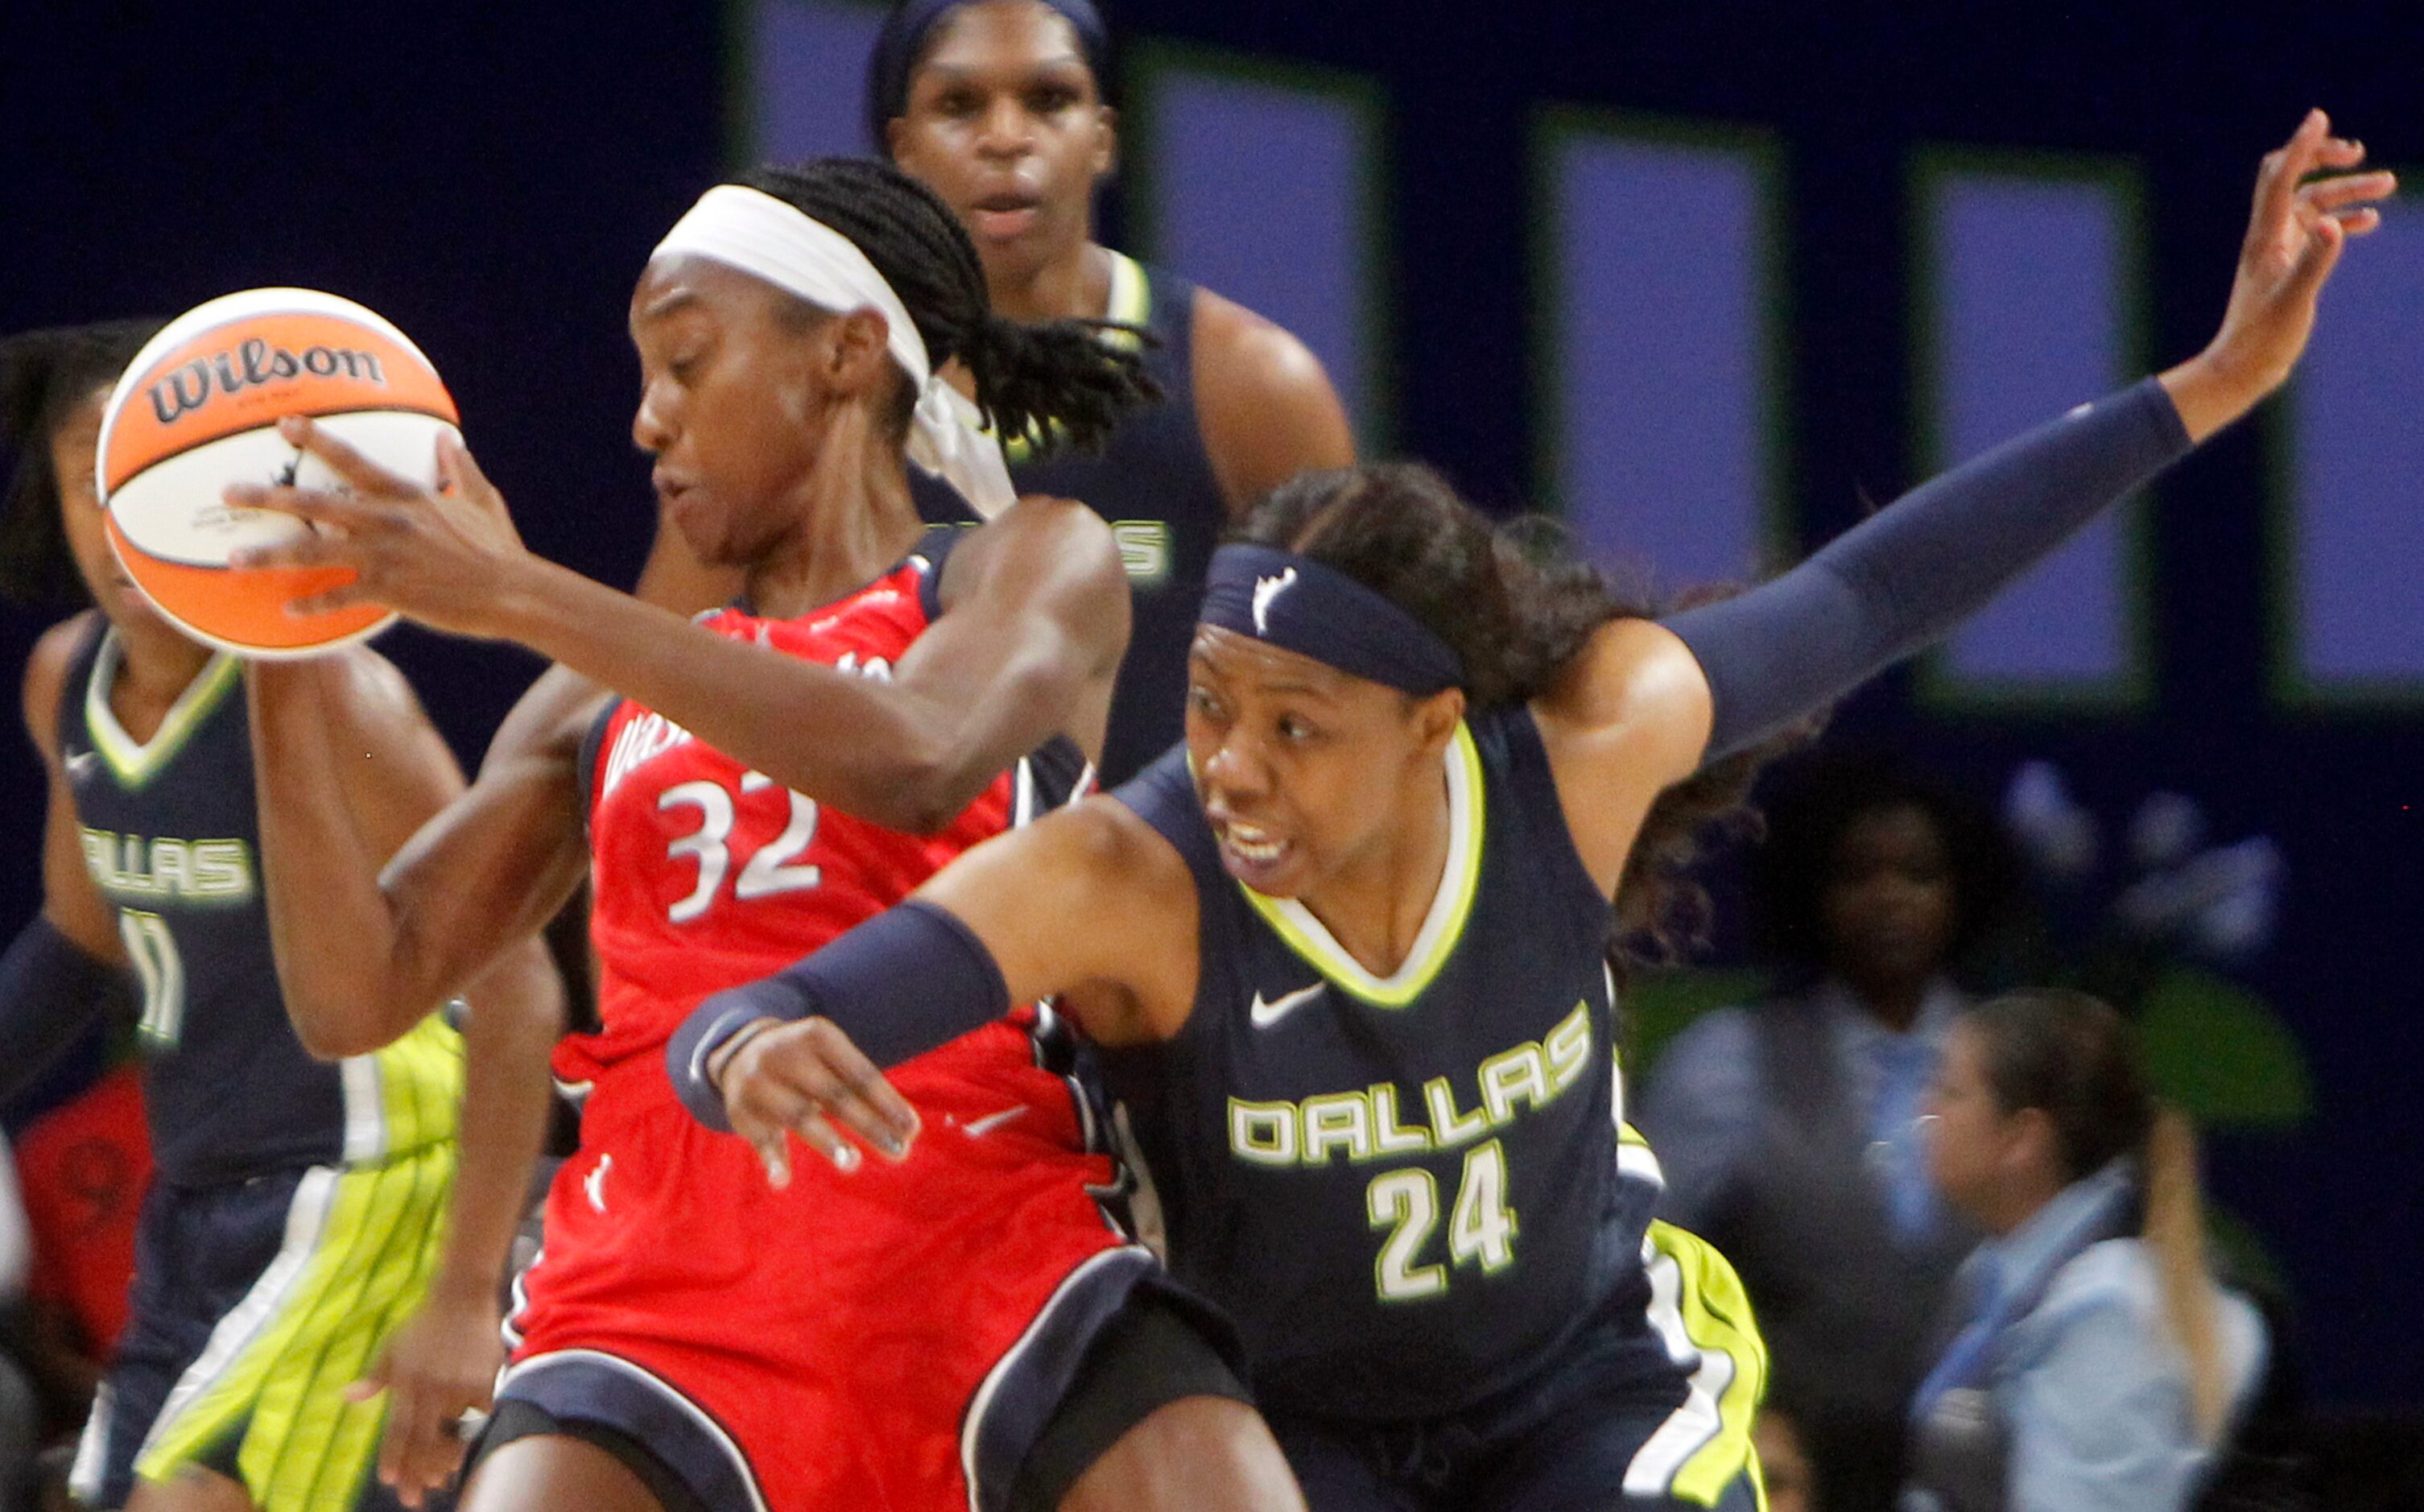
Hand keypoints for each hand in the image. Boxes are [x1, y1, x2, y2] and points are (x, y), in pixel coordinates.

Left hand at [225, 415, 533, 637]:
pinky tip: (287, 611)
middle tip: (229, 491)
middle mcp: (388, 521)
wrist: (513, 591)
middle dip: (269, 497)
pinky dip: (311, 606)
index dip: (317, 440)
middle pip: (316, 504)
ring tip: (235, 558)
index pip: (354, 461)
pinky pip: (338, 599)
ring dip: (270, 556)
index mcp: (408, 496)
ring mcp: (385, 557)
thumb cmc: (501, 548)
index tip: (284, 425)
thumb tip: (448, 438)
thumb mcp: (482, 500)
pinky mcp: (389, 592)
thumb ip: (458, 468)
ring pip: (314, 554)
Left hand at [350, 1285, 503, 1507]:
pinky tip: (464, 1444)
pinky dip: (471, 1429)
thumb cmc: (424, 1324)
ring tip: (440, 1479)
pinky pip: (479, 1414)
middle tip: (415, 1498)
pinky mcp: (484, 1378)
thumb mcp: (392, 1347)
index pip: (398, 1429)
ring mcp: (459, 1384)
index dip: (395, 1458)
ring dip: (447, 1459)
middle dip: (419, 1474)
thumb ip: (375, 1378)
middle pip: (425, 1441)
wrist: (462, 1295)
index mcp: (406, 1380)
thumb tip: (348, 1397)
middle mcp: (431, 1386)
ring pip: (455, 1432)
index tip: (391, 1482)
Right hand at [713, 1015, 921, 1185]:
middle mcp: (787, 1055)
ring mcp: (760, 1082)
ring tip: (853, 1163)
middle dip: (869, 1125)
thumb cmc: (806, 1062)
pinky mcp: (741, 1111)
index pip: (859, 1073)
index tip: (913, 1130)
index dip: (888, 1102)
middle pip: (835, 1095)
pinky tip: (783, 1181)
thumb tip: (909, 1129)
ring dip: (827, 1141)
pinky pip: (760, 1138)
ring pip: (799, 1115)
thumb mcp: (831, 1059)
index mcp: (818, 1036)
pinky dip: (772, 1160)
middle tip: (900, 1152)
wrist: (740, 1050)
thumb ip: (863, 1089)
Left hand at [2163, 108, 2395, 440]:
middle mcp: (2268, 236)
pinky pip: (2315, 230)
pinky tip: (2369, 221)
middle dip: (2322, 160)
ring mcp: (2277, 249)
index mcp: (2265, 237)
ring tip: (2390, 184)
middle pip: (2291, 179)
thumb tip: (2330, 223)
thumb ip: (2315, 261)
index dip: (2300, 147)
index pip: (2279, 178)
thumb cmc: (2264, 338)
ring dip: (2347, 192)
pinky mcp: (2287, 264)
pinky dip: (2341, 219)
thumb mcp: (2296, 300)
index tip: (2318, 117)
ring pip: (2312, 204)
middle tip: (2357, 152)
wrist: (2244, 368)